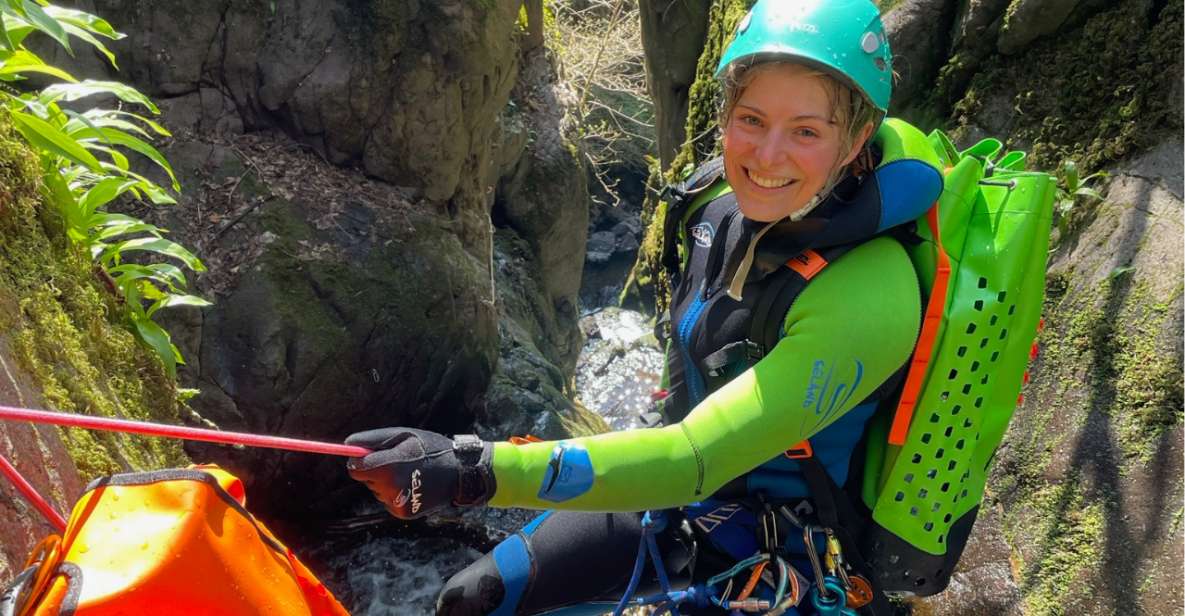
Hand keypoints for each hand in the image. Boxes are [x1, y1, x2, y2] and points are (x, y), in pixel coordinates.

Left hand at [345, 428, 494, 518]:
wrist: (459, 474)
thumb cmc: (430, 448)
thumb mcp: (403, 435)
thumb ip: (372, 440)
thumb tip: (347, 444)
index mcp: (388, 467)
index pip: (354, 469)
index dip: (361, 461)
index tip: (371, 456)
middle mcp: (390, 489)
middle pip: (365, 480)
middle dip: (376, 470)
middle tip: (399, 462)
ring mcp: (397, 503)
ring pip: (377, 490)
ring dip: (386, 482)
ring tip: (410, 473)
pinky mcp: (402, 513)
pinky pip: (388, 500)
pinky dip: (396, 493)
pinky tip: (413, 485)